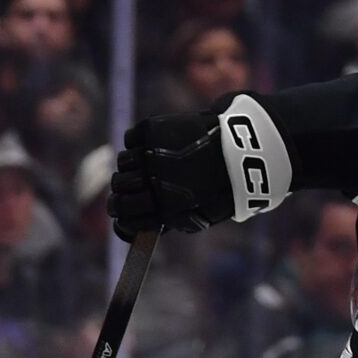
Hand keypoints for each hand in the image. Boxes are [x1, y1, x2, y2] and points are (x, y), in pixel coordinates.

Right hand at [110, 112, 232, 239]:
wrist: (241, 152)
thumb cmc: (219, 191)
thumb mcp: (193, 219)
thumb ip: (164, 222)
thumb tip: (140, 226)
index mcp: (160, 208)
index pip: (122, 216)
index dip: (120, 216)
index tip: (123, 213)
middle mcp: (152, 181)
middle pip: (117, 187)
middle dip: (122, 190)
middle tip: (133, 185)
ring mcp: (151, 154)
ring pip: (122, 162)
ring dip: (131, 164)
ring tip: (146, 162)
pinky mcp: (153, 130)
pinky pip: (131, 138)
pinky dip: (136, 142)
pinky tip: (150, 145)